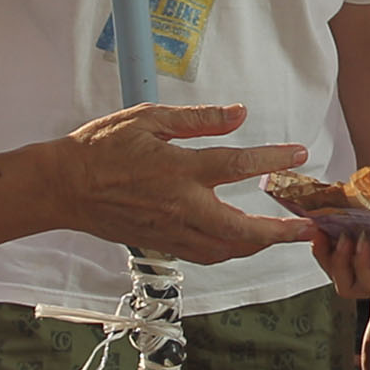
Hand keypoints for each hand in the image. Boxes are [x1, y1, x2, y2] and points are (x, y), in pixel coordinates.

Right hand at [48, 106, 309, 260]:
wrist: (63, 188)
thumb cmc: (101, 148)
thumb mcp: (148, 118)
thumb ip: (198, 119)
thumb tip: (239, 113)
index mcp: (179, 170)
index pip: (238, 165)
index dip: (274, 158)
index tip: (300, 155)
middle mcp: (180, 207)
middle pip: (242, 229)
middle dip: (279, 231)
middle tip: (307, 228)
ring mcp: (171, 231)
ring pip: (227, 250)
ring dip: (258, 245)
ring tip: (281, 236)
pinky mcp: (162, 245)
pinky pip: (206, 255)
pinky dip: (230, 251)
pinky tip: (241, 243)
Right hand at [307, 192, 369, 306]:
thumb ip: (365, 210)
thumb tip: (333, 199)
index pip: (340, 254)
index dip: (323, 241)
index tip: (312, 222)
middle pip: (337, 273)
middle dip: (322, 254)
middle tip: (316, 233)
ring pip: (346, 285)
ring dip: (337, 261)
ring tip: (340, 239)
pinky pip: (369, 286)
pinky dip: (360, 263)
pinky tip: (362, 244)